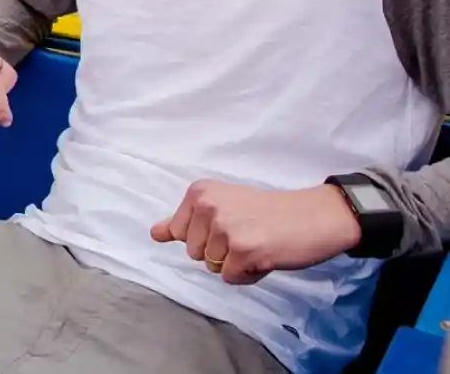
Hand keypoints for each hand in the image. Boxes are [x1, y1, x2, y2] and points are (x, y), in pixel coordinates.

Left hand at [150, 180, 362, 284]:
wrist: (315, 215)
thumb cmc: (269, 212)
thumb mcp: (222, 207)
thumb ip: (185, 221)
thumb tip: (154, 233)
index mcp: (199, 192)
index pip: (179, 233)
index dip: (205, 237)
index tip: (230, 224)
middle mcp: (208, 206)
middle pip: (194, 253)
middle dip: (220, 251)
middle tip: (248, 235)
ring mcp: (225, 228)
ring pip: (212, 267)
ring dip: (235, 263)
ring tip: (258, 244)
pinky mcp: (243, 251)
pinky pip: (230, 278)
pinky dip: (248, 274)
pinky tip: (266, 256)